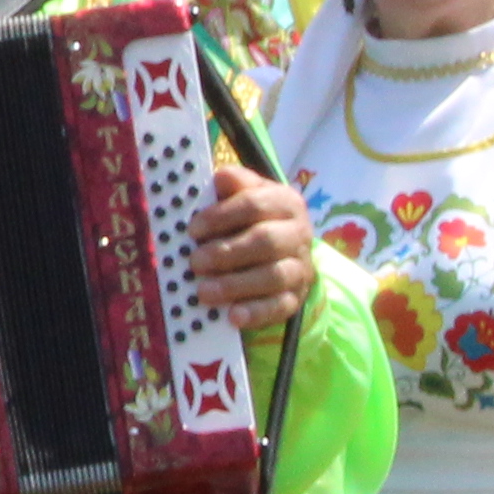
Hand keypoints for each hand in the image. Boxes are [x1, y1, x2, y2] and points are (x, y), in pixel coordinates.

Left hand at [188, 161, 319, 330]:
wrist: (287, 254)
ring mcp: (300, 267)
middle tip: (195, 262)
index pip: (254, 204)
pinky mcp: (296, 297)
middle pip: (265, 241)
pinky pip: (279, 307)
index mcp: (285, 202)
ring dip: (235, 285)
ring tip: (203, 292)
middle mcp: (298, 233)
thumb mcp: (246, 196)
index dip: (221, 216)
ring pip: (273, 276)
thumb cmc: (253, 221)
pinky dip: (256, 313)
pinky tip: (232, 316)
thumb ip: (235, 186)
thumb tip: (221, 177)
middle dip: (227, 253)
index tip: (193, 230)